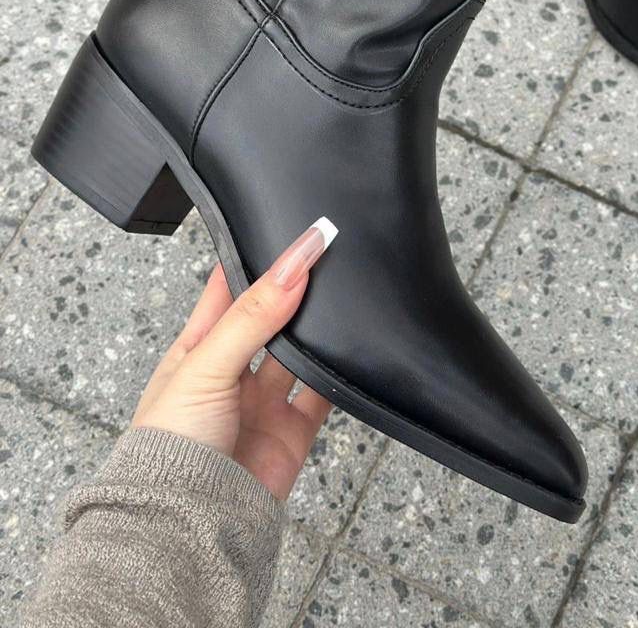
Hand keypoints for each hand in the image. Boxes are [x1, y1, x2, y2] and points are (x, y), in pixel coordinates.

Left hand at [132, 218, 337, 499]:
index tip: (289, 229)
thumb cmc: (168, 448)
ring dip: (318, 329)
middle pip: (271, 318)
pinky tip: (352, 351)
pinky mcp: (292, 432)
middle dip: (295, 291)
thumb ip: (253, 314)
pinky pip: (323, 394)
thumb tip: (293, 262)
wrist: (189, 525)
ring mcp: (262, 403)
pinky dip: (339, 374)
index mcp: (197, 349)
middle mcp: (231, 372)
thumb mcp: (206, 364)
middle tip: (328, 256)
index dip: (256, 259)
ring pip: (299, 352)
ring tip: (343, 295)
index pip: (228, 290)